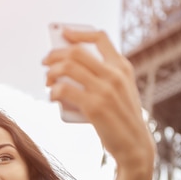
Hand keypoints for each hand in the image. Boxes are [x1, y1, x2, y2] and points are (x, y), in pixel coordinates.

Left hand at [42, 28, 154, 173]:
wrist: (135, 145)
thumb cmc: (122, 120)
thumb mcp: (121, 92)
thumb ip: (104, 78)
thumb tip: (69, 69)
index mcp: (122, 67)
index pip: (100, 38)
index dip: (78, 33)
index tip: (63, 34)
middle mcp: (115, 74)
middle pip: (77, 51)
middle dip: (55, 54)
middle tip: (45, 63)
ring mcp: (105, 90)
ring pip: (68, 67)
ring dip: (51, 72)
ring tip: (47, 82)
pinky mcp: (94, 106)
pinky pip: (64, 89)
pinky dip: (53, 91)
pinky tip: (52, 96)